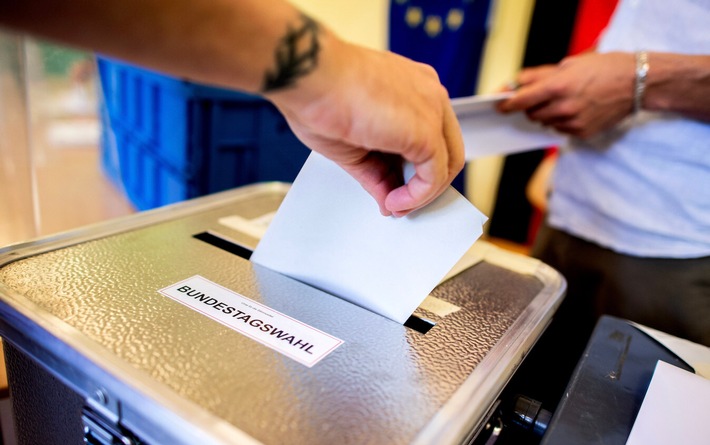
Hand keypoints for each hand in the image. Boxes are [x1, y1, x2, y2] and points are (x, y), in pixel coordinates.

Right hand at [267, 37, 463, 216]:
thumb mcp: (353, 144)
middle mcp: (428, 93)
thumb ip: (377, 173)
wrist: (309, 76)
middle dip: (425, 183)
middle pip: (446, 149)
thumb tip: (388, 199)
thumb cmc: (319, 94)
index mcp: (412, 87)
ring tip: (396, 205)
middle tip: (401, 203)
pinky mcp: (426, 132)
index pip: (430, 134)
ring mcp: (432, 109)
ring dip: (422, 193)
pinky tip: (395, 202)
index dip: (416, 167)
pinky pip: (434, 176)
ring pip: (447, 163)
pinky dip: (417, 196)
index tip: (397, 189)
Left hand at [497, 52, 635, 137]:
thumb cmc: (604, 68)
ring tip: (564, 100)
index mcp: (559, 86)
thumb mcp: (570, 64)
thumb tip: (516, 83)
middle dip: (531, 106)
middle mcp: (564, 107)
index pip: (522, 100)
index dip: (508, 104)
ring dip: (546, 114)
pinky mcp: (583, 133)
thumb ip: (539, 75)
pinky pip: (561, 130)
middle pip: (532, 114)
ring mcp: (574, 122)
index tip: (500, 105)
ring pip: (545, 123)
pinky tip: (575, 109)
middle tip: (541, 97)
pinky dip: (561, 122)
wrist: (637, 83)